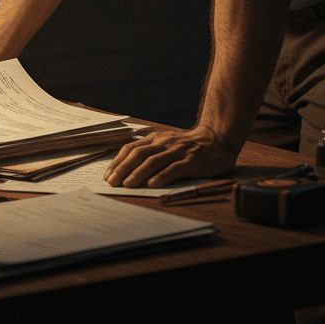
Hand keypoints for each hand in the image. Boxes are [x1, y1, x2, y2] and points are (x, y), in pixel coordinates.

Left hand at [103, 127, 237, 188]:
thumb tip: (129, 170)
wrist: (217, 140)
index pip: (132, 149)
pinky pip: (173, 168)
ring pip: (153, 161)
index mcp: (156, 139)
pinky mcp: (190, 161)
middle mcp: (164, 143)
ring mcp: (177, 151)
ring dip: (138, 173)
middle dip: (123, 168)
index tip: (107, 175)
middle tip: (112, 182)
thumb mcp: (167, 145)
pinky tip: (152, 185)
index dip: (118, 161)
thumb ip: (152, 153)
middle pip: (139, 154)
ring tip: (127, 184)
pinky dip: (161, 176)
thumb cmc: (189, 147)